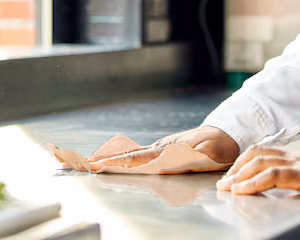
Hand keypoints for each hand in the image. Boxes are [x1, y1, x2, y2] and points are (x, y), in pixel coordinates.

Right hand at [89, 126, 238, 171]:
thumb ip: (184, 157)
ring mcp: (159, 149)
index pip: (132, 159)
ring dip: (104, 159)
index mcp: (164, 151)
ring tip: (83, 162)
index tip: (90, 165)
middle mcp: (157, 148)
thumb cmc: (220, 147)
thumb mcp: (206, 154)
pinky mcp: (163, 151)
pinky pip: (136, 156)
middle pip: (122, 156)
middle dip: (97, 159)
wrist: (229, 133)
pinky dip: (119, 158)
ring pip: (127, 155)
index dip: (111, 163)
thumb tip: (160, 160)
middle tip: (70, 159)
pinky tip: (111, 161)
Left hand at [216, 146, 299, 198]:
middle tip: (223, 182)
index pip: (266, 153)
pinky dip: (253, 182)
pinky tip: (242, 190)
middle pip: (257, 154)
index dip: (246, 162)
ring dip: (239, 175)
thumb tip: (298, 187)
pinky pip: (273, 175)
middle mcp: (297, 157)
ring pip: (260, 162)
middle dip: (237, 168)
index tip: (234, 175)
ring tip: (227, 187)